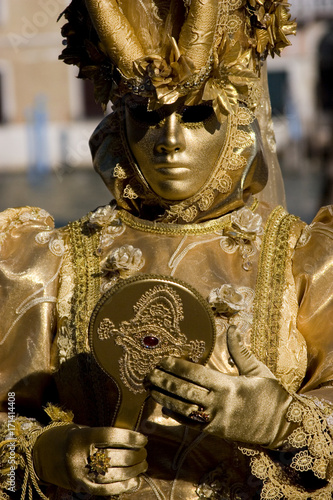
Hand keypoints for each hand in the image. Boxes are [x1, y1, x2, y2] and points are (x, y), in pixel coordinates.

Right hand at [33, 425, 147, 494]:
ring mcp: (79, 475)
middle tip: (144, 452)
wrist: (40, 454)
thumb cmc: (67, 437)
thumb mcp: (83, 430)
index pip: (111, 436)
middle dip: (135, 455)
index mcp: (79, 437)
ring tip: (143, 464)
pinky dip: (123, 486)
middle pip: (114, 457)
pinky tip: (135, 480)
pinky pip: (106, 489)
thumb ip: (104, 436)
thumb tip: (132, 440)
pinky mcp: (80, 487)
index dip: (130, 437)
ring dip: (133, 471)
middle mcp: (78, 457)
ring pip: (113, 475)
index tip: (143, 438)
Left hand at [148, 326, 293, 447]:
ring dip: (164, 398)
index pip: (195, 374)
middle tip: (148, 373)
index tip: (163, 359)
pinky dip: (176, 415)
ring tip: (150, 388)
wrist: (283, 427)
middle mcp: (219, 404)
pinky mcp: (216, 432)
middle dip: (164, 381)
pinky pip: (191, 424)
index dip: (177, 366)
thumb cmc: (272, 395)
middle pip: (184, 391)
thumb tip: (232, 327)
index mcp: (229, 386)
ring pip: (183, 409)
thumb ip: (240, 351)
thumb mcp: (258, 370)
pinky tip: (164, 406)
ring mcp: (216, 421)